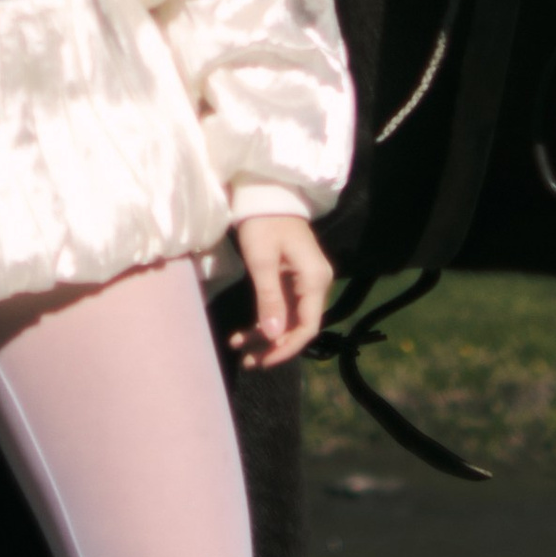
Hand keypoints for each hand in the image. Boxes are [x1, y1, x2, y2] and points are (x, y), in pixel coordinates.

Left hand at [229, 213, 332, 369]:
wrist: (263, 194)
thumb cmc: (263, 222)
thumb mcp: (262, 261)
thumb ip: (269, 299)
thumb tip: (273, 337)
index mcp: (315, 280)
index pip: (308, 326)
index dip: (287, 347)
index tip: (264, 360)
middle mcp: (315, 283)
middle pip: (298, 326)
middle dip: (273, 346)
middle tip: (248, 362)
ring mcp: (303, 282)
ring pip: (286, 320)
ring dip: (264, 337)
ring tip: (239, 352)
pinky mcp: (290, 279)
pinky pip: (280, 307)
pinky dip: (262, 321)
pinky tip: (241, 334)